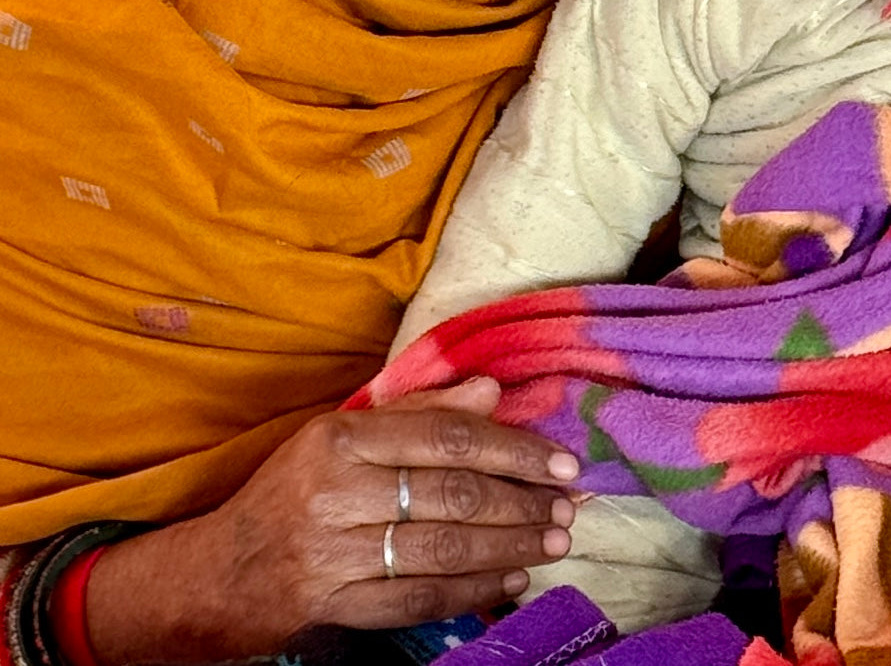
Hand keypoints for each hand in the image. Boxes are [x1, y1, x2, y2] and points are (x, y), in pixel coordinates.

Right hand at [86, 378, 577, 662]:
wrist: (220, 571)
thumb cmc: (294, 489)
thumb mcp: (344, 434)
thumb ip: (419, 411)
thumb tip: (491, 389)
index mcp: (341, 437)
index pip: (446, 438)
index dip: (513, 449)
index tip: (561, 462)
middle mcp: (335, 492)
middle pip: (452, 496)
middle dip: (521, 503)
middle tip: (567, 508)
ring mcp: (332, 553)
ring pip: (442, 550)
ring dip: (509, 547)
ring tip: (553, 541)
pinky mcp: (333, 604)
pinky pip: (417, 599)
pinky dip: (471, 591)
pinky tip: (510, 581)